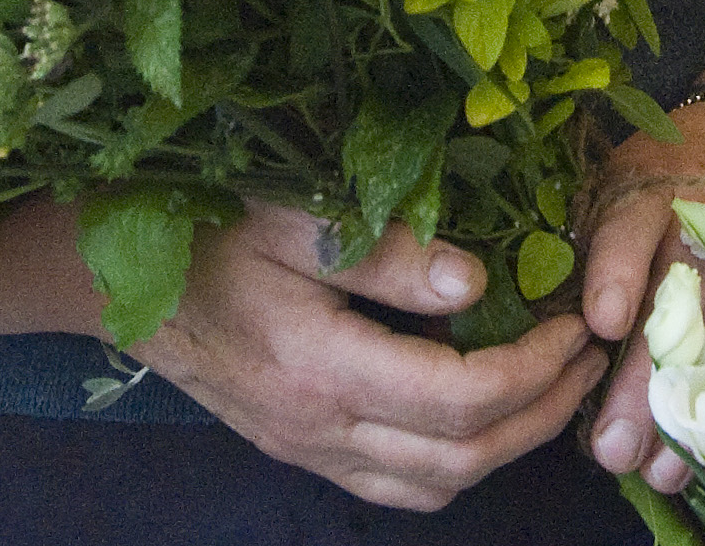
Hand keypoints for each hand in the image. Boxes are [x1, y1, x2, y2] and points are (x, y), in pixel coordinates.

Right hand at [135, 204, 605, 510]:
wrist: (118, 282)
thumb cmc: (206, 230)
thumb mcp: (293, 215)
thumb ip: (384, 252)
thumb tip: (475, 285)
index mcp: (320, 367)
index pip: (458, 400)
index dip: (533, 371)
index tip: (573, 325)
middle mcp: (319, 428)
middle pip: (462, 460)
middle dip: (541, 415)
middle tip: (586, 360)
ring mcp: (309, 450)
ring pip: (435, 488)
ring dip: (507, 448)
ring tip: (550, 388)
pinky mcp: (302, 451)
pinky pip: (397, 488)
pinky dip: (455, 467)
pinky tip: (479, 419)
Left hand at [574, 109, 704, 490]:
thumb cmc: (654, 179)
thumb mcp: (610, 187)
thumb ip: (578, 244)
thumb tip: (516, 323)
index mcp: (645, 192)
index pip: (629, 230)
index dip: (617, 273)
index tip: (601, 323)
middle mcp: (703, 225)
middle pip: (678, 306)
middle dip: (645, 381)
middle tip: (612, 446)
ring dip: (689, 410)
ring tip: (657, 469)